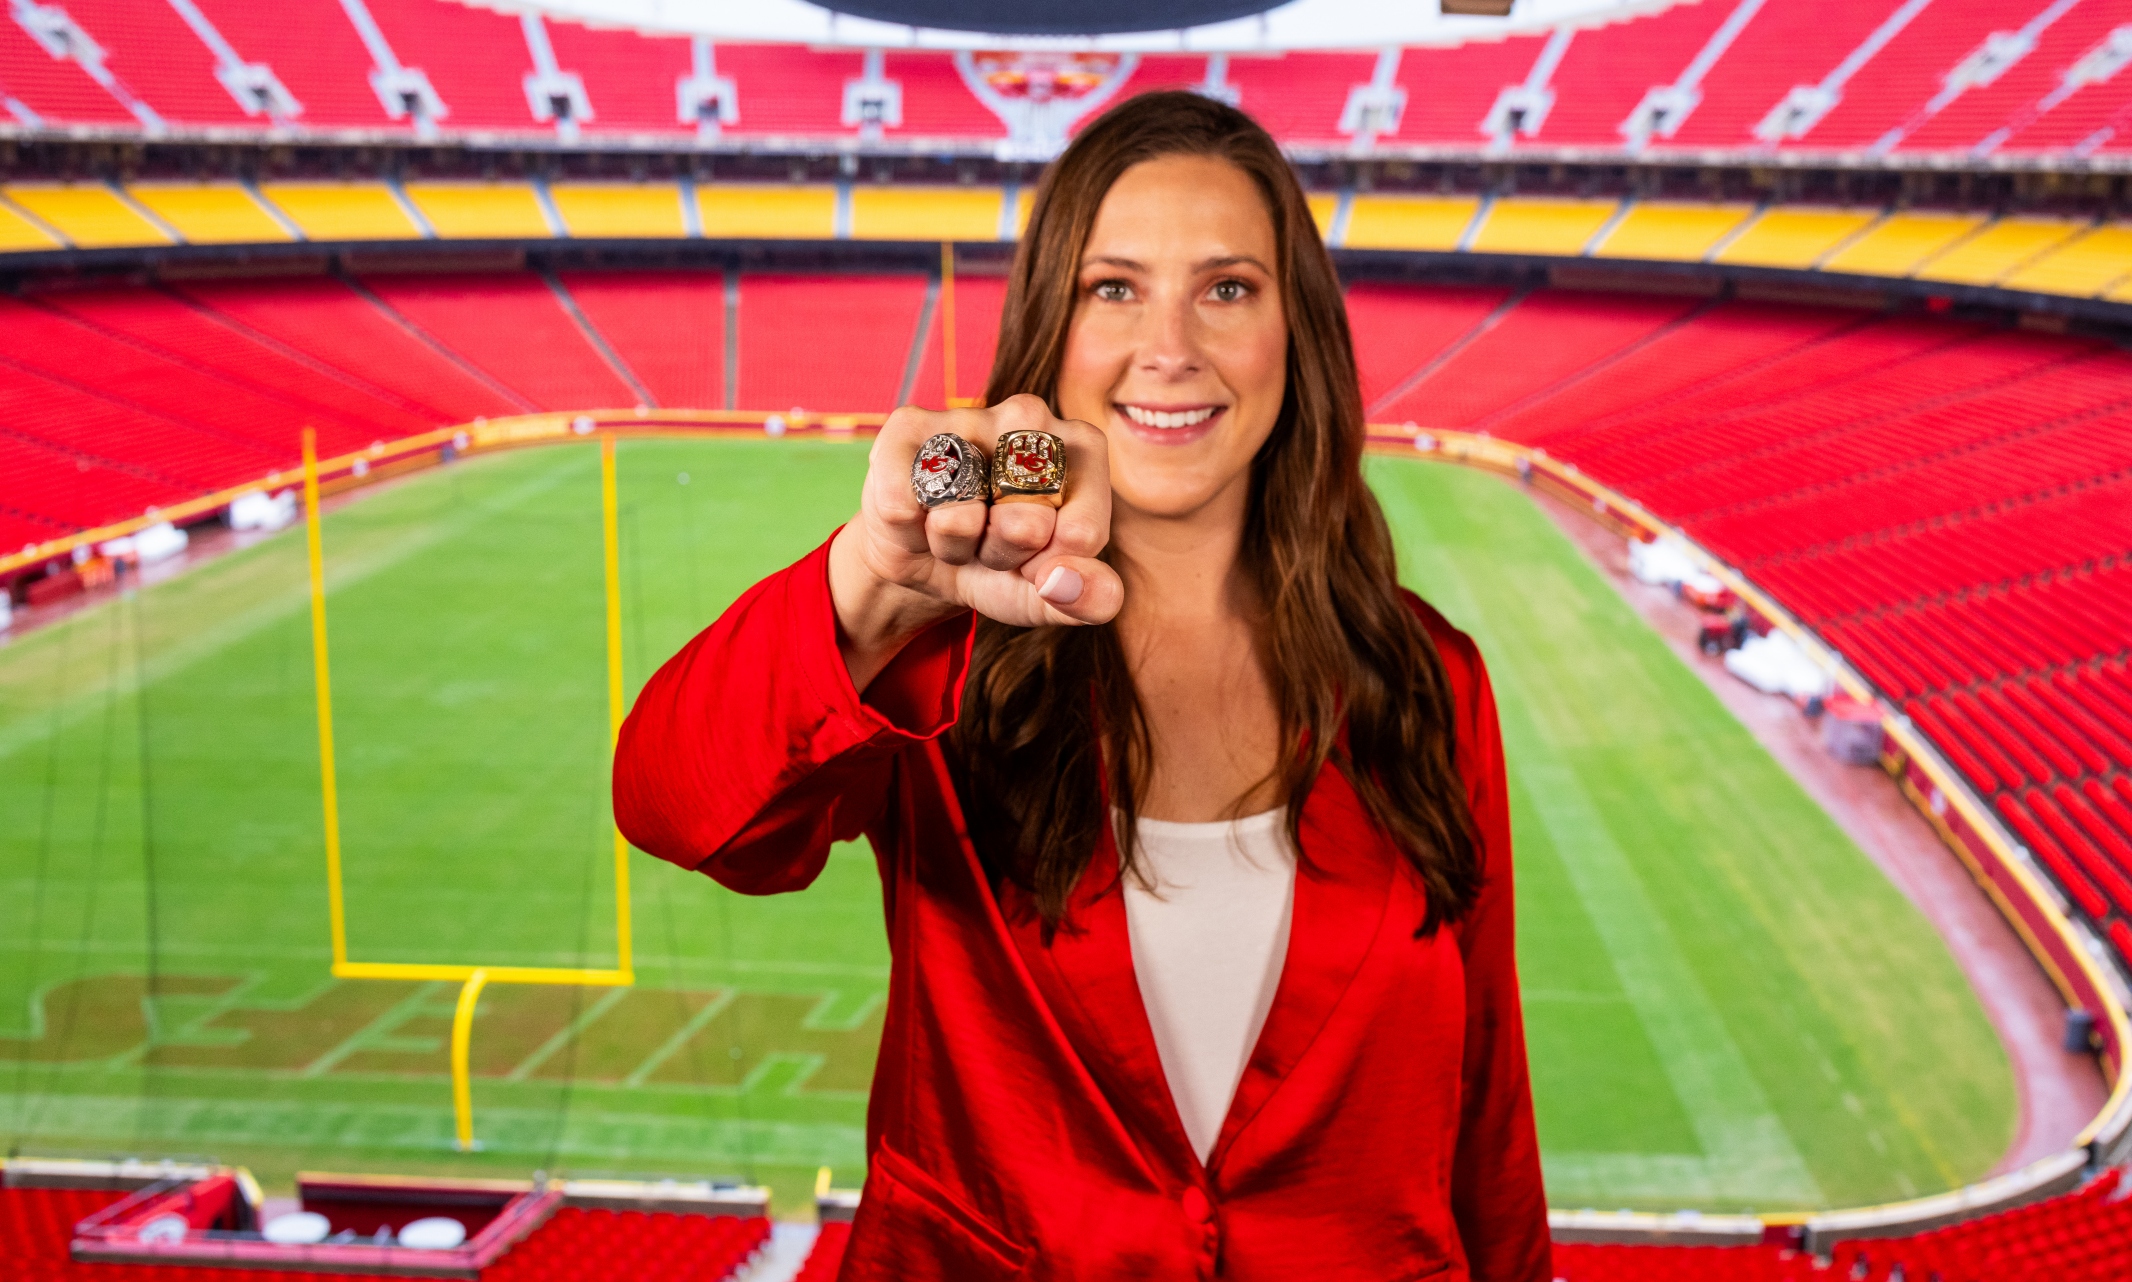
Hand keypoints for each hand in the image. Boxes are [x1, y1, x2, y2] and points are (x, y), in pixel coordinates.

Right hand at [829, 395, 1121, 689]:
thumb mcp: (1052, 594)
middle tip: (992, 544)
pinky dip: (910, 536)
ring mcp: (966, 415)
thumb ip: (1090, 598)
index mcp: (1082, 449)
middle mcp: (1029, 417)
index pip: (1081, 534)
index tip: (1037, 559)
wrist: (930, 560)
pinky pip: (904, 510)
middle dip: (1003, 557)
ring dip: (953, 547)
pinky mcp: (907, 427)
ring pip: (959, 518)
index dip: (1050, 568)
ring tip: (957, 531)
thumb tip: (1062, 580)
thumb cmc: (1005, 564)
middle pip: (1026, 525)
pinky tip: (920, 518)